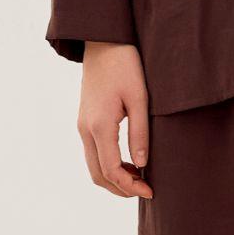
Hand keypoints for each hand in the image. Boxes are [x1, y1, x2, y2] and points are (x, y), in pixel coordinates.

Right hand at [76, 42, 153, 198]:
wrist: (103, 43)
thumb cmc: (125, 66)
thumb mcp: (140, 98)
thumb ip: (140, 133)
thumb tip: (142, 165)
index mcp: (100, 125)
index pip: (111, 170)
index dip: (130, 186)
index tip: (150, 191)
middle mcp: (86, 129)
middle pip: (97, 174)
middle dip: (120, 189)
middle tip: (146, 190)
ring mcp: (82, 125)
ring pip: (93, 166)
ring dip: (114, 178)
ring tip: (140, 178)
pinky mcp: (85, 121)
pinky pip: (93, 153)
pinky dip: (108, 165)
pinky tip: (129, 162)